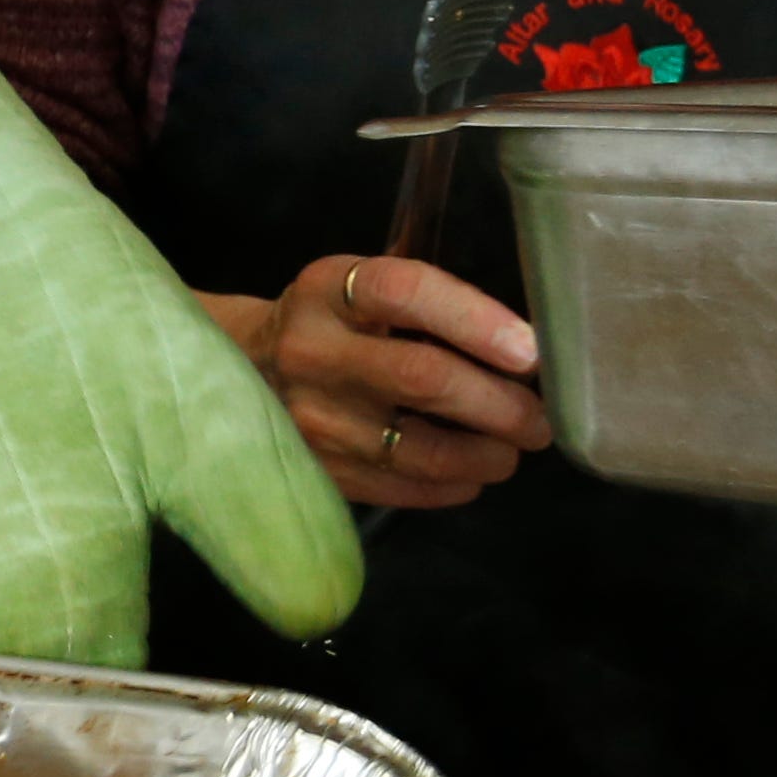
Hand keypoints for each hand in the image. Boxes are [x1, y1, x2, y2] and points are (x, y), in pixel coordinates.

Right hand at [202, 253, 552, 511]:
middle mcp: (312, 352)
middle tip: (540, 418)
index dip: (476, 320)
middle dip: (501, 403)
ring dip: (488, 454)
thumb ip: (422, 302)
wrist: (236, 373)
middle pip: (424, 378)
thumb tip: (524, 344)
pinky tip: (472, 473)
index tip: (530, 350)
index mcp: (327, 289)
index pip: (407, 293)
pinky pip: (404, 488)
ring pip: (422, 448)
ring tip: (514, 448)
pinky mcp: (317, 473)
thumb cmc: (326, 324)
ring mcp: (310, 421)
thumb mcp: (354, 288)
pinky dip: (454, 484)